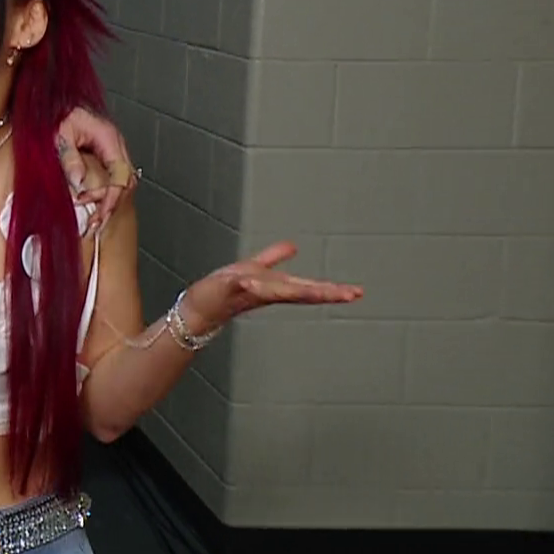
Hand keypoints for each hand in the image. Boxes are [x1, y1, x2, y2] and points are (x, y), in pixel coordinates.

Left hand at [54, 107, 136, 231]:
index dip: (111, 196)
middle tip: (95, 222)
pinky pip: (115, 178)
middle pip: (127, 181)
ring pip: (123, 182)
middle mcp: (116, 144)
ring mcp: (114, 150)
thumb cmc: (60, 114)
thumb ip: (70, 158)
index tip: (98, 211)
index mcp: (108, 137)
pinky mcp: (107, 155)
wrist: (60, 105)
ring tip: (95, 220)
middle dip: (112, 204)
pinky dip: (107, 194)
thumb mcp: (60, 135)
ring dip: (110, 201)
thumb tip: (78, 182)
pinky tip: (96, 205)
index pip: (120, 174)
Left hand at [183, 242, 362, 331]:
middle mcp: (265, 292)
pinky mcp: (228, 289)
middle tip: (350, 295)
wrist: (198, 307)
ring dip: (296, 289)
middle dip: (324, 293)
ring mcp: (247, 292)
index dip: (331, 290)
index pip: (307, 289)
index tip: (355, 292)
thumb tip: (293, 246)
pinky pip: (240, 284)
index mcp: (274, 288)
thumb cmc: (224, 291)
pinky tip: (255, 281)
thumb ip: (272, 257)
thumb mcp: (253, 268)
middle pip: (299, 292)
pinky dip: (249, 284)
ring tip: (318, 289)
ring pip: (276, 290)